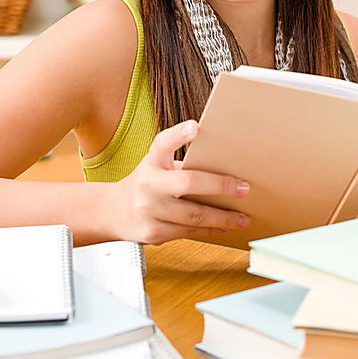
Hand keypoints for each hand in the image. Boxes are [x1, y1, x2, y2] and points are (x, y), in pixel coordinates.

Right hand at [110, 120, 250, 244]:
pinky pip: (188, 232)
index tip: (196, 126)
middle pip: (188, 183)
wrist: (114, 212)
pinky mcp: (153, 232)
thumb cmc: (148, 184)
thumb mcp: (157, 166)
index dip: (179, 135)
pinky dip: (210, 229)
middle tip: (243, 188)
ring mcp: (149, 210)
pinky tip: (225, 227)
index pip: (163, 144)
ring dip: (223, 217)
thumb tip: (227, 169)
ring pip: (194, 215)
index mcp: (152, 161)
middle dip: (220, 186)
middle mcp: (148, 184)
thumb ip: (183, 165)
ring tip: (243, 217)